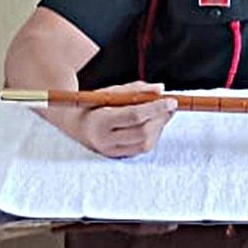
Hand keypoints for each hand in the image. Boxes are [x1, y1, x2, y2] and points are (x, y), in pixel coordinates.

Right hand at [58, 81, 175, 157]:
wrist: (76, 126)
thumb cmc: (95, 105)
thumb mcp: (111, 92)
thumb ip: (136, 89)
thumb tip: (160, 89)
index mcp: (100, 121)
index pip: (134, 116)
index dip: (155, 108)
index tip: (172, 101)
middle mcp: (104, 140)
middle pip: (142, 132)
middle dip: (161, 118)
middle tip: (171, 106)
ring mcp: (111, 152)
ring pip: (145, 144)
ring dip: (160, 128)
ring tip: (163, 113)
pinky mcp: (119, 158)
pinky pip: (142, 149)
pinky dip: (154, 135)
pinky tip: (154, 124)